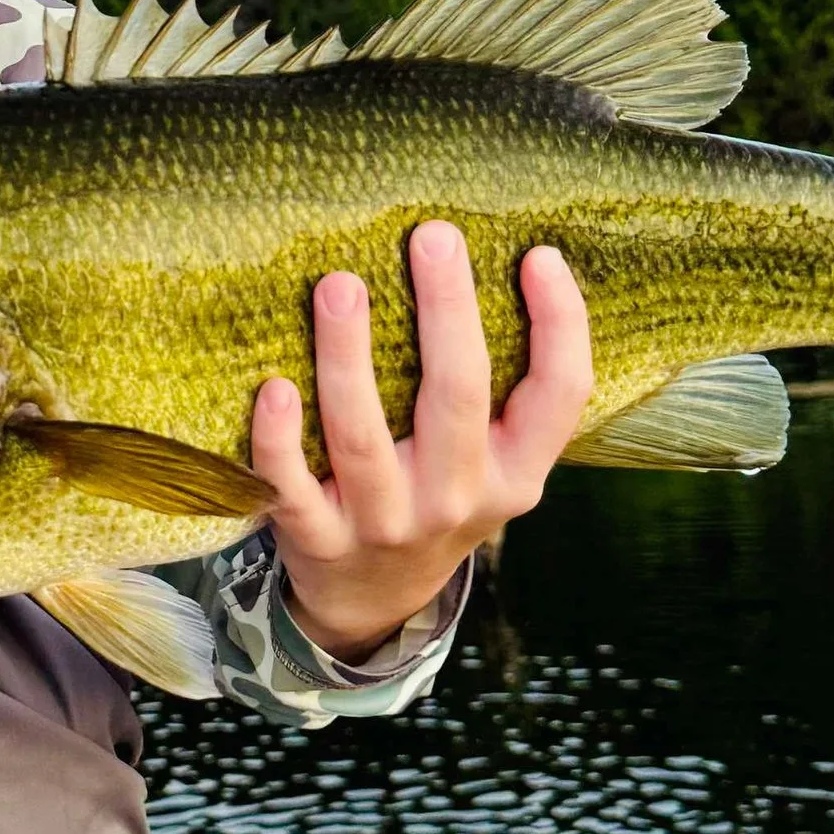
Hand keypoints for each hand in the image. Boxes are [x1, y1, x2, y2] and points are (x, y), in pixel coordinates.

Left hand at [252, 225, 591, 662]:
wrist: (374, 597)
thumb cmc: (439, 494)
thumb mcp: (494, 460)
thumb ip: (501, 390)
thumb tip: (497, 260)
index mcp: (516, 472)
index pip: (559, 395)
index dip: (560, 324)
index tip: (539, 255)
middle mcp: (458, 500)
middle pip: (458, 397)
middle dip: (446, 310)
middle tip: (433, 236)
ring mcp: (385, 523)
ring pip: (364, 437)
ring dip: (348, 356)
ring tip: (340, 284)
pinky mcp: (317, 538)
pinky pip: (292, 487)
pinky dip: (280, 440)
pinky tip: (273, 387)